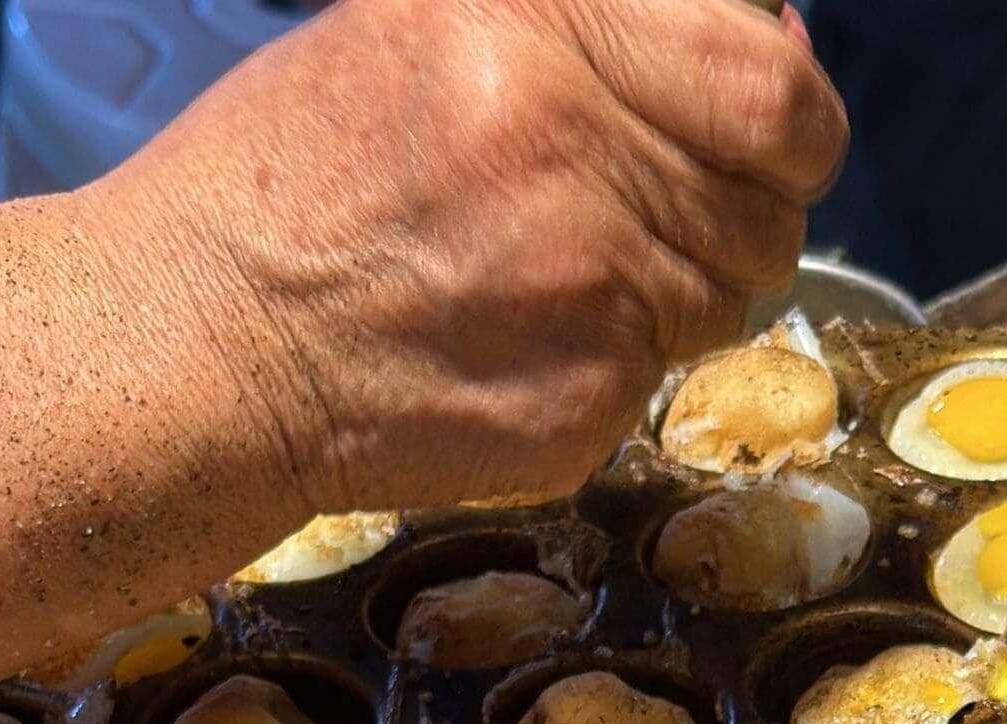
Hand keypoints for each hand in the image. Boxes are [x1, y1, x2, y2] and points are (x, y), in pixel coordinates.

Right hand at [86, 0, 847, 513]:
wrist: (213, 343)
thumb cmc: (308, 176)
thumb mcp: (438, 25)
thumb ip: (604, 28)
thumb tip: (774, 41)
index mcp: (544, 24)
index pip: (773, 91)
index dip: (793, 128)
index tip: (771, 140)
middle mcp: (578, 146)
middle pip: (769, 213)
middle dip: (741, 221)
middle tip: (667, 224)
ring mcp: (590, 287)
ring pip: (726, 304)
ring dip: (677, 297)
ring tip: (568, 282)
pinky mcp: (584, 402)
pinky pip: (658, 382)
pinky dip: (612, 369)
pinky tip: (523, 345)